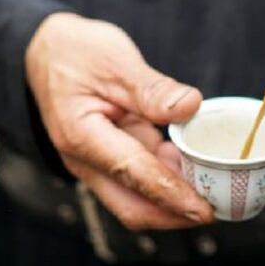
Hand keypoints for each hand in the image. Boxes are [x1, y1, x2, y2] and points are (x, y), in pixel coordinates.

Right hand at [26, 12, 213, 229]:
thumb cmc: (75, 52)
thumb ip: (151, 88)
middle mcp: (85, 159)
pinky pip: (141, 177)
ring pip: (137, 196)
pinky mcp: (110, 155)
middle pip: (132, 206)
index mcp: (81, 135)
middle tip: (219, 208)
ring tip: (216, 187)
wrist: (45, 51)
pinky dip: (168, 175)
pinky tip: (194, 162)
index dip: (171, 194)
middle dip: (175, 214)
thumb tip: (191, 106)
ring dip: (174, 196)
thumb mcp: (114, 59)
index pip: (132, 173)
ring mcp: (97, 161)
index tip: (204, 209)